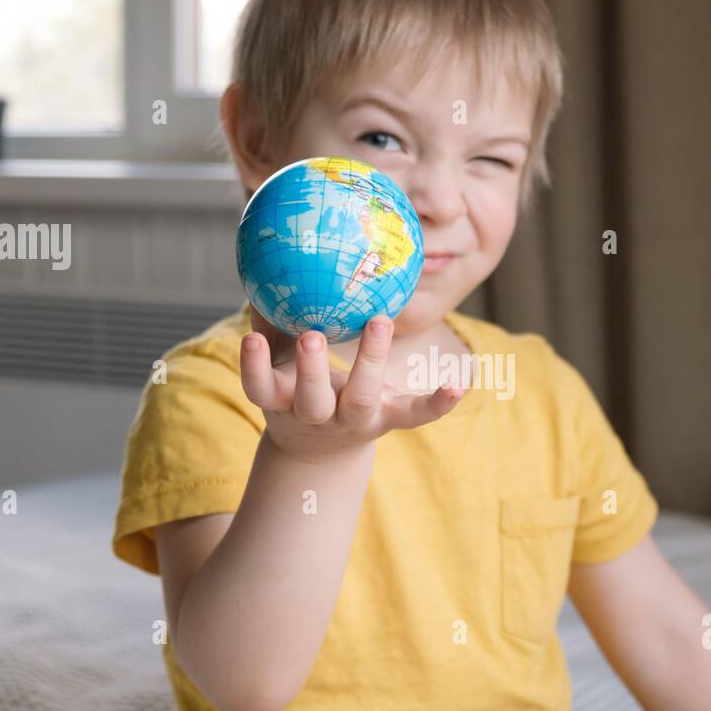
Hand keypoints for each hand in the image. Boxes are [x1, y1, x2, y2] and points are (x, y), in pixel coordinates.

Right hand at [239, 312, 464, 460]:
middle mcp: (317, 416)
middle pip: (312, 401)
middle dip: (310, 369)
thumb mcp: (277, 360)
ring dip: (369, 361)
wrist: (318, 451)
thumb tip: (254, 260)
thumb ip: (268, 320)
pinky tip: (460, 384)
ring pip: (361, 398)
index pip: (260, 389)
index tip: (251, 340)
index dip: (254, 368)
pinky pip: (415, 414)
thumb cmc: (293, 387)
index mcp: (282, 401)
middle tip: (312, 334)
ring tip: (378, 321)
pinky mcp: (388, 421)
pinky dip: (437, 403)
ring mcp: (356, 420)